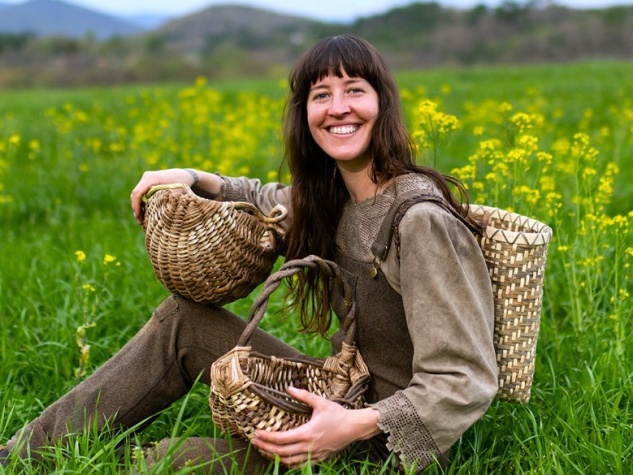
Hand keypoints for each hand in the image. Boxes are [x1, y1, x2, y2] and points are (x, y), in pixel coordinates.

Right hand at [130, 168, 197, 224]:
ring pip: (138, 195)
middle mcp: (146, 177)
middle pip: (136, 194)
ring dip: (138, 207)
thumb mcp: (176, 194)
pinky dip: (142, 203)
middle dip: (136, 209)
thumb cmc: (182, 183)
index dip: (136, 206)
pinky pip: (142, 194)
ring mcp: (147, 179)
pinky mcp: (148, 183)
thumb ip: (167, 202)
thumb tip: (159, 216)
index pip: (137, 193)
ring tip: (142, 220)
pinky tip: (146, 213)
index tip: (139, 218)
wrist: (185, 175)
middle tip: (140, 222)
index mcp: (151, 178)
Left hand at [251, 386, 380, 468]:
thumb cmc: (337, 414)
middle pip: (281, 452)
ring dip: (274, 457)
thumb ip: (303, 396)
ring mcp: (314, 455)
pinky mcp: (318, 458)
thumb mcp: (320, 402)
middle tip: (254, 442)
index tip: (257, 433)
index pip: (281, 439)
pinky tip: (281, 458)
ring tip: (264, 450)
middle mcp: (309, 447)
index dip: (267, 437)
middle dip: (266, 448)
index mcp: (307, 433)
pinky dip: (288, 463)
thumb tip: (289, 388)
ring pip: (289, 461)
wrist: (354, 427)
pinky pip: (299, 464)